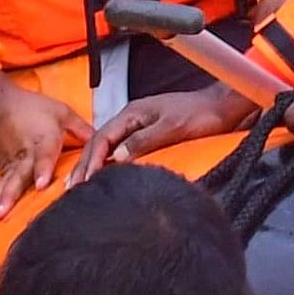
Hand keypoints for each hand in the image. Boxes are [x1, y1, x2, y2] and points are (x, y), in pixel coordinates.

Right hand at [0, 73, 92, 223]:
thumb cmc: (33, 107)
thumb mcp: (62, 112)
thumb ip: (82, 130)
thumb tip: (102, 145)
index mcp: (41, 140)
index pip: (42, 155)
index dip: (42, 169)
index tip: (41, 184)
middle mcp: (23, 155)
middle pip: (16, 177)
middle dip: (8, 197)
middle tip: (1, 214)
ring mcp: (9, 163)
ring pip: (0, 186)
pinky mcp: (1, 168)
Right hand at [88, 85, 254, 170]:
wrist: (221, 107)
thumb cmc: (200, 114)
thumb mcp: (172, 127)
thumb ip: (144, 140)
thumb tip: (117, 157)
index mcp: (132, 113)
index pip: (103, 137)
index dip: (91, 159)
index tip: (84, 179)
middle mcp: (131, 117)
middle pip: (99, 141)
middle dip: (84, 164)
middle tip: (72, 187)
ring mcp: (137, 124)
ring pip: (107, 145)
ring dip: (92, 164)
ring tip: (78, 184)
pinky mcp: (145, 132)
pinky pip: (119, 148)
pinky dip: (106, 161)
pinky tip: (102, 174)